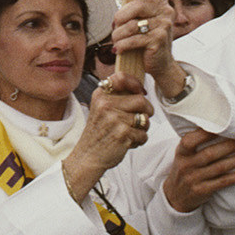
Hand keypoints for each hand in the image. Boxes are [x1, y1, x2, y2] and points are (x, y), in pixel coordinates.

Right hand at [62, 73, 152, 202]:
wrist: (88, 156)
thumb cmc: (99, 133)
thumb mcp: (100, 109)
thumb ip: (116, 97)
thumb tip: (141, 90)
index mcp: (100, 95)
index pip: (122, 77)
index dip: (136, 84)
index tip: (141, 92)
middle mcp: (106, 104)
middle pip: (141, 100)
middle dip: (147, 111)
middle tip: (141, 119)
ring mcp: (114, 119)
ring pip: (145, 118)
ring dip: (143, 128)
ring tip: (133, 132)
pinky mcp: (122, 134)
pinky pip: (144, 134)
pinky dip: (140, 140)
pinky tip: (129, 142)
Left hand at [113, 0, 182, 98]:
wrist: (160, 62)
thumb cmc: (146, 36)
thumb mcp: (137, 15)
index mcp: (161, 1)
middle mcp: (166, 10)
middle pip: (137, 5)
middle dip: (120, 16)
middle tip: (115, 25)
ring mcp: (164, 25)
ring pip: (132, 24)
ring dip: (118, 34)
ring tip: (116, 40)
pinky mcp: (159, 40)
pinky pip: (134, 39)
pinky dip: (122, 45)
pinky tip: (118, 49)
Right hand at [162, 129, 234, 213]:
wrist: (176, 196)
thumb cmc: (184, 169)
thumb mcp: (183, 155)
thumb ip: (195, 142)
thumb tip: (219, 126)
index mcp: (181, 153)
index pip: (190, 141)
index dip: (206, 133)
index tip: (222, 126)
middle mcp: (186, 165)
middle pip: (210, 154)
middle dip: (228, 146)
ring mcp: (194, 179)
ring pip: (219, 168)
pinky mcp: (202, 191)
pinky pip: (223, 182)